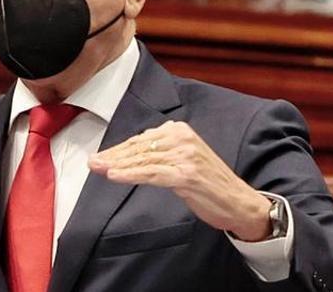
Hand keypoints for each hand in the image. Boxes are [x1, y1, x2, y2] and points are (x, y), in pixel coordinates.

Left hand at [89, 121, 271, 241]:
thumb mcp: (184, 161)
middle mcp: (182, 138)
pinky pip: (152, 173)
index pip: (142, 140)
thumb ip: (162, 153)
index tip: (100, 157)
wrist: (239, 202)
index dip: (118, 150)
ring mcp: (185, 155)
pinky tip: (115, 176)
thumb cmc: (210, 184)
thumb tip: (133, 151)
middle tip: (93, 162)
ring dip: (117, 165)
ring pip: (143, 160)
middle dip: (113, 156)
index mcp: (180, 131)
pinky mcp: (185, 174)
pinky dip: (131, 175)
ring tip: (99, 168)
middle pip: (139, 148)